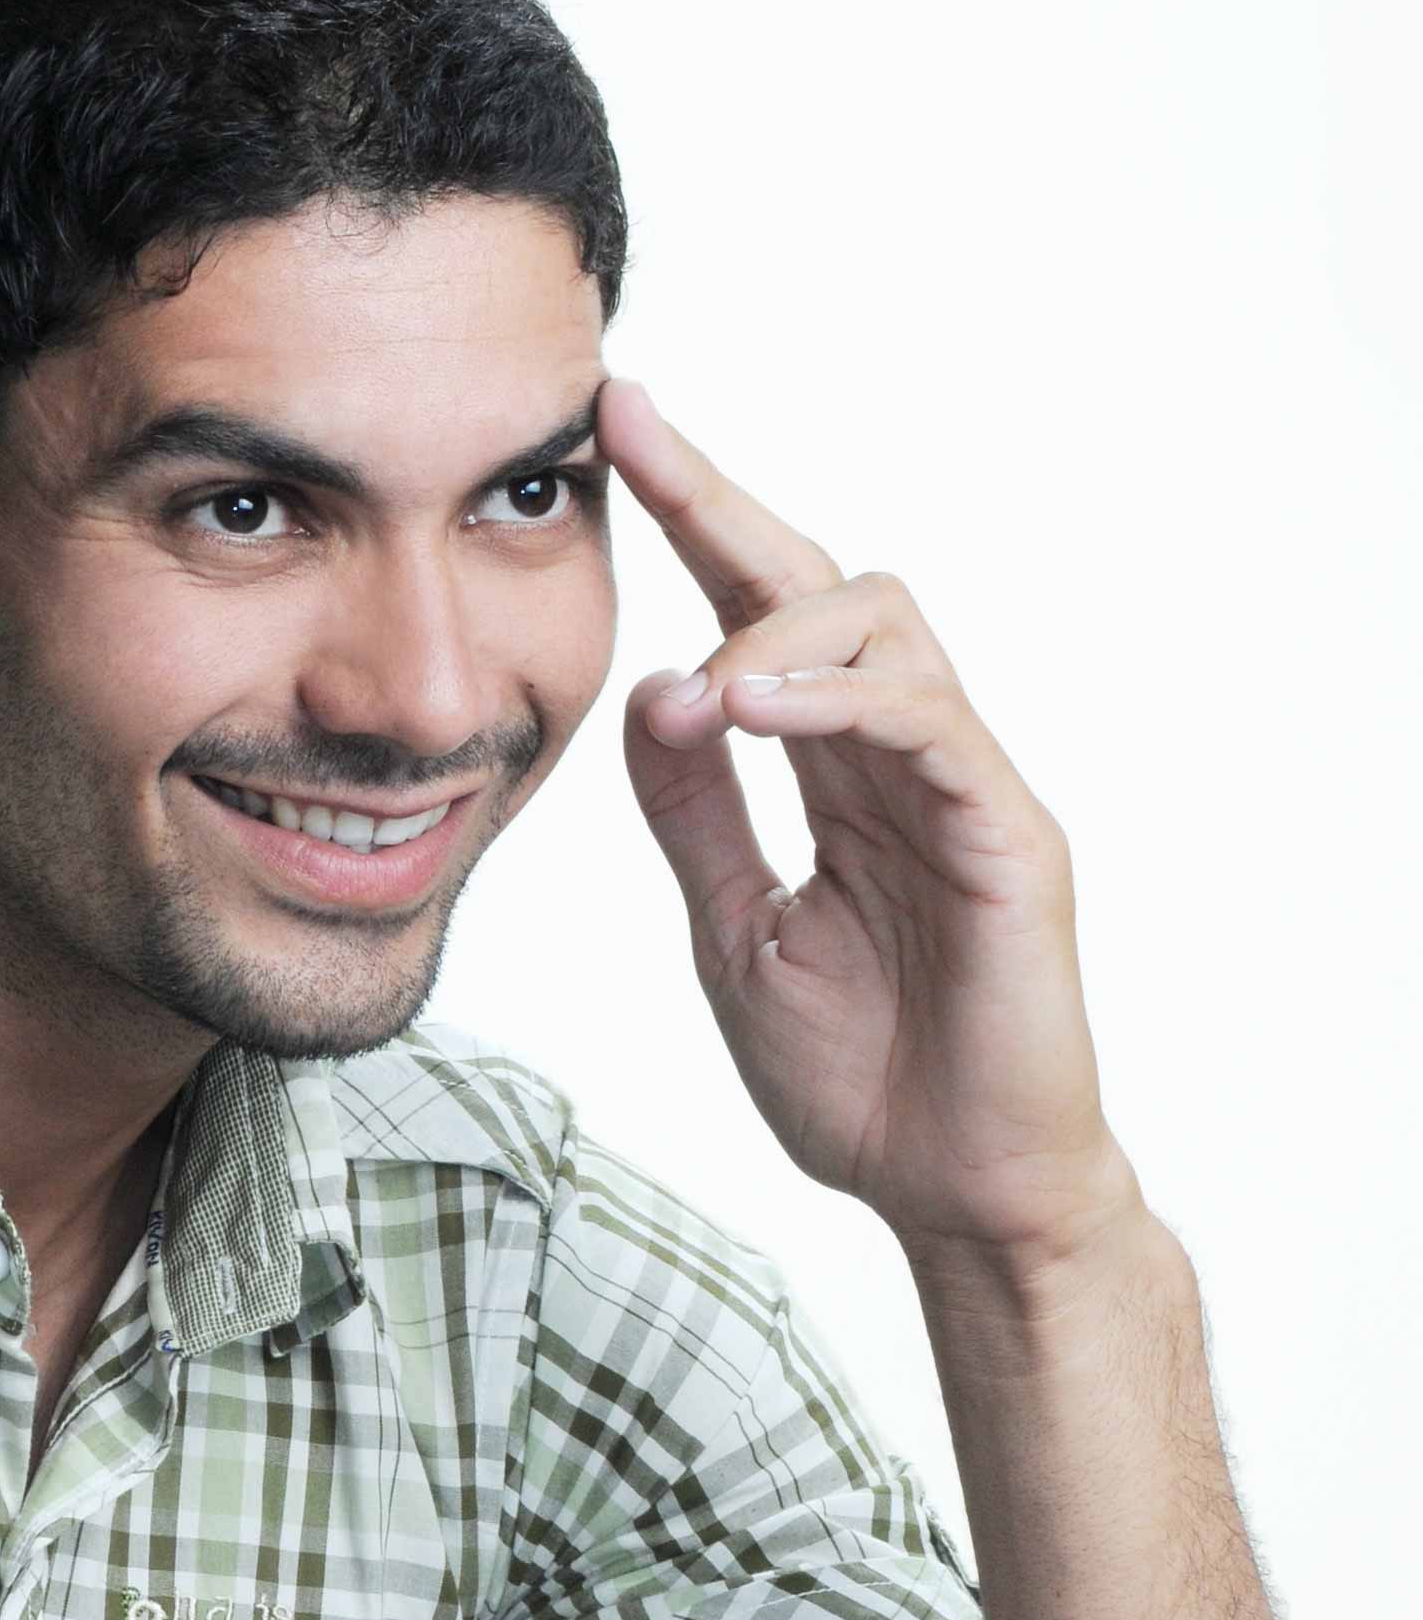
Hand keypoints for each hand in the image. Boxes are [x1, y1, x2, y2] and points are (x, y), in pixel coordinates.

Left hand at [598, 373, 1139, 1274]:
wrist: (953, 1193)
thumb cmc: (864, 1081)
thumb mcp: (732, 933)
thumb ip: (694, 816)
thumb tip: (648, 694)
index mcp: (836, 777)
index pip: (761, 618)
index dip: (693, 522)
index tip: (609, 436)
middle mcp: (904, 758)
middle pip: (824, 579)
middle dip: (723, 498)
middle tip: (631, 426)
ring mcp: (964, 786)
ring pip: (885, 624)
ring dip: (773, 628)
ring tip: (699, 687)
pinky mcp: (1009, 834)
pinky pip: (928, 720)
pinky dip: (836, 699)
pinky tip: (751, 709)